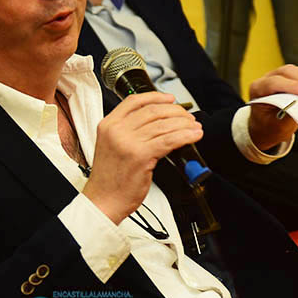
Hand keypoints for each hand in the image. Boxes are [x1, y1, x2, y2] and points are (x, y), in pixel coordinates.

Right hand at [83, 91, 202, 223]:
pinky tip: (193, 136)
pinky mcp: (141, 155)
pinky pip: (169, 140)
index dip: (156, 97)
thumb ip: (128, 132)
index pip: (134, 101)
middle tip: (187, 117)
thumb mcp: (111, 146)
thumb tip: (157, 124)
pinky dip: (185, 136)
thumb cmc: (109, 179)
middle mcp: (117, 130)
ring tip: (194, 127)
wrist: (103, 201)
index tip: (170, 100)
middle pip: (153, 111)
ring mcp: (128, 142)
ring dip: (184, 124)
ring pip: (164, 125)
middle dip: (176, 112)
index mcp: (108, 125)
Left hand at [246, 65, 297, 148]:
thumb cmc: (270, 126)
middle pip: (288, 72)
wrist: (269, 126)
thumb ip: (288, 115)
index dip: (290, 85)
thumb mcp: (277, 126)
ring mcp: (282, 75)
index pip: (273, 83)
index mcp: (258, 89)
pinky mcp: (295, 77)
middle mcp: (269, 78)